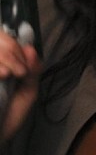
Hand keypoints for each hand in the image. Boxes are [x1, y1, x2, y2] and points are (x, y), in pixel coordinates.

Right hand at [0, 29, 41, 143]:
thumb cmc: (9, 115)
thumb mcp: (27, 91)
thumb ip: (33, 69)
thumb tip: (30, 48)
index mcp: (2, 63)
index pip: (5, 39)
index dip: (16, 47)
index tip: (25, 67)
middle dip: (13, 52)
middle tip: (20, 72)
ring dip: (6, 57)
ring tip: (10, 75)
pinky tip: (3, 75)